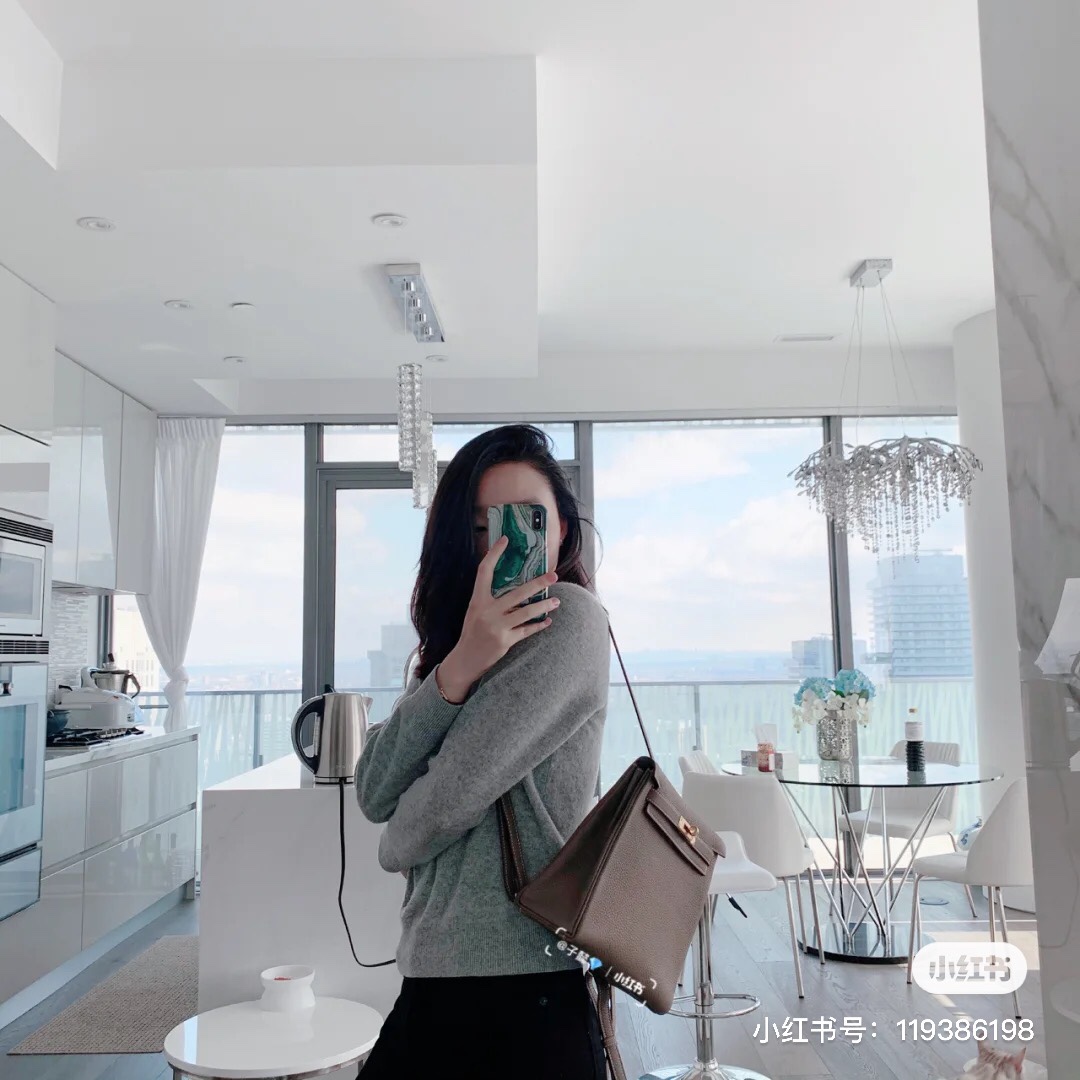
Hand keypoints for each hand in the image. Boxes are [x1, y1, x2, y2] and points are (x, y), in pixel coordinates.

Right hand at [436, 535, 559, 702]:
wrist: (465, 660)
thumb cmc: (472, 633)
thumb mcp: (476, 612)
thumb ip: (491, 600)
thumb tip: (515, 587)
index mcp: (477, 600)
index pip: (484, 571)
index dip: (494, 554)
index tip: (505, 540)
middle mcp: (487, 611)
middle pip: (517, 593)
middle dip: (538, 584)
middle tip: (553, 576)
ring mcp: (496, 627)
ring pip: (526, 612)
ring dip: (544, 606)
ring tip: (557, 601)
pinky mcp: (504, 641)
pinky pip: (527, 630)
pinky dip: (539, 625)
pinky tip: (548, 621)